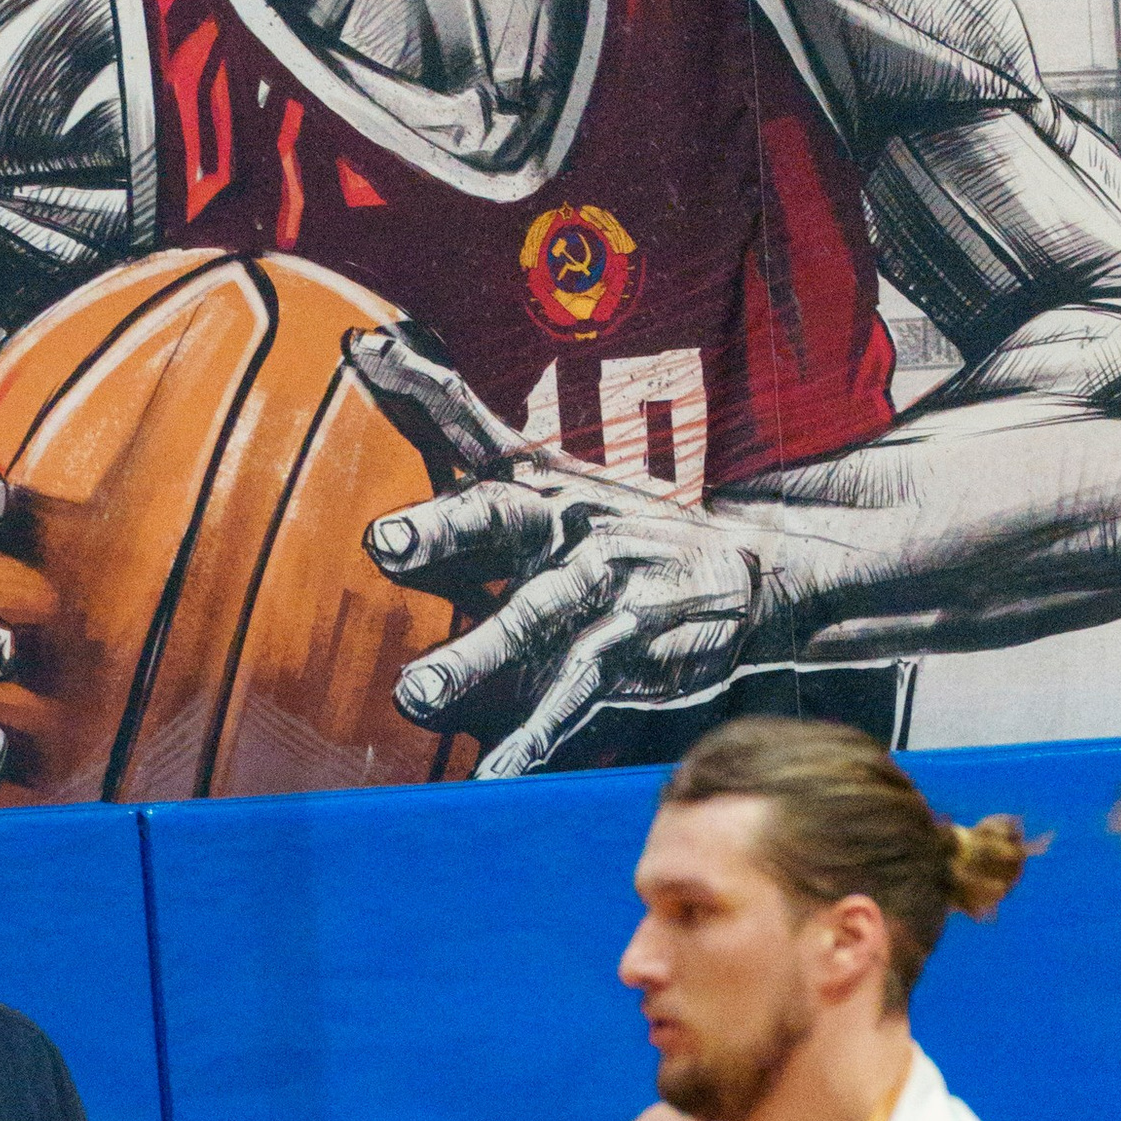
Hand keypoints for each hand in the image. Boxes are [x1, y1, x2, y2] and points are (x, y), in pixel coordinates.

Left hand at [345, 328, 763, 779]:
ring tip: (417, 693)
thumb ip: (455, 425)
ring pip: (533, 619)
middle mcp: (566, 529)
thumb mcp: (546, 469)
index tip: (365, 353)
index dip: (422, 385)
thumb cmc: (619, 527)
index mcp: (540, 482)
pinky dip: (534, 740)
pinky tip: (494, 773)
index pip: (471, 424)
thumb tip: (371, 347)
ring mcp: (602, 591)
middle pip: (501, 520)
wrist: (755, 572)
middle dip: (444, 530)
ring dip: (476, 654)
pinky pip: (574, 699)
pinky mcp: (629, 652)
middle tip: (385, 541)